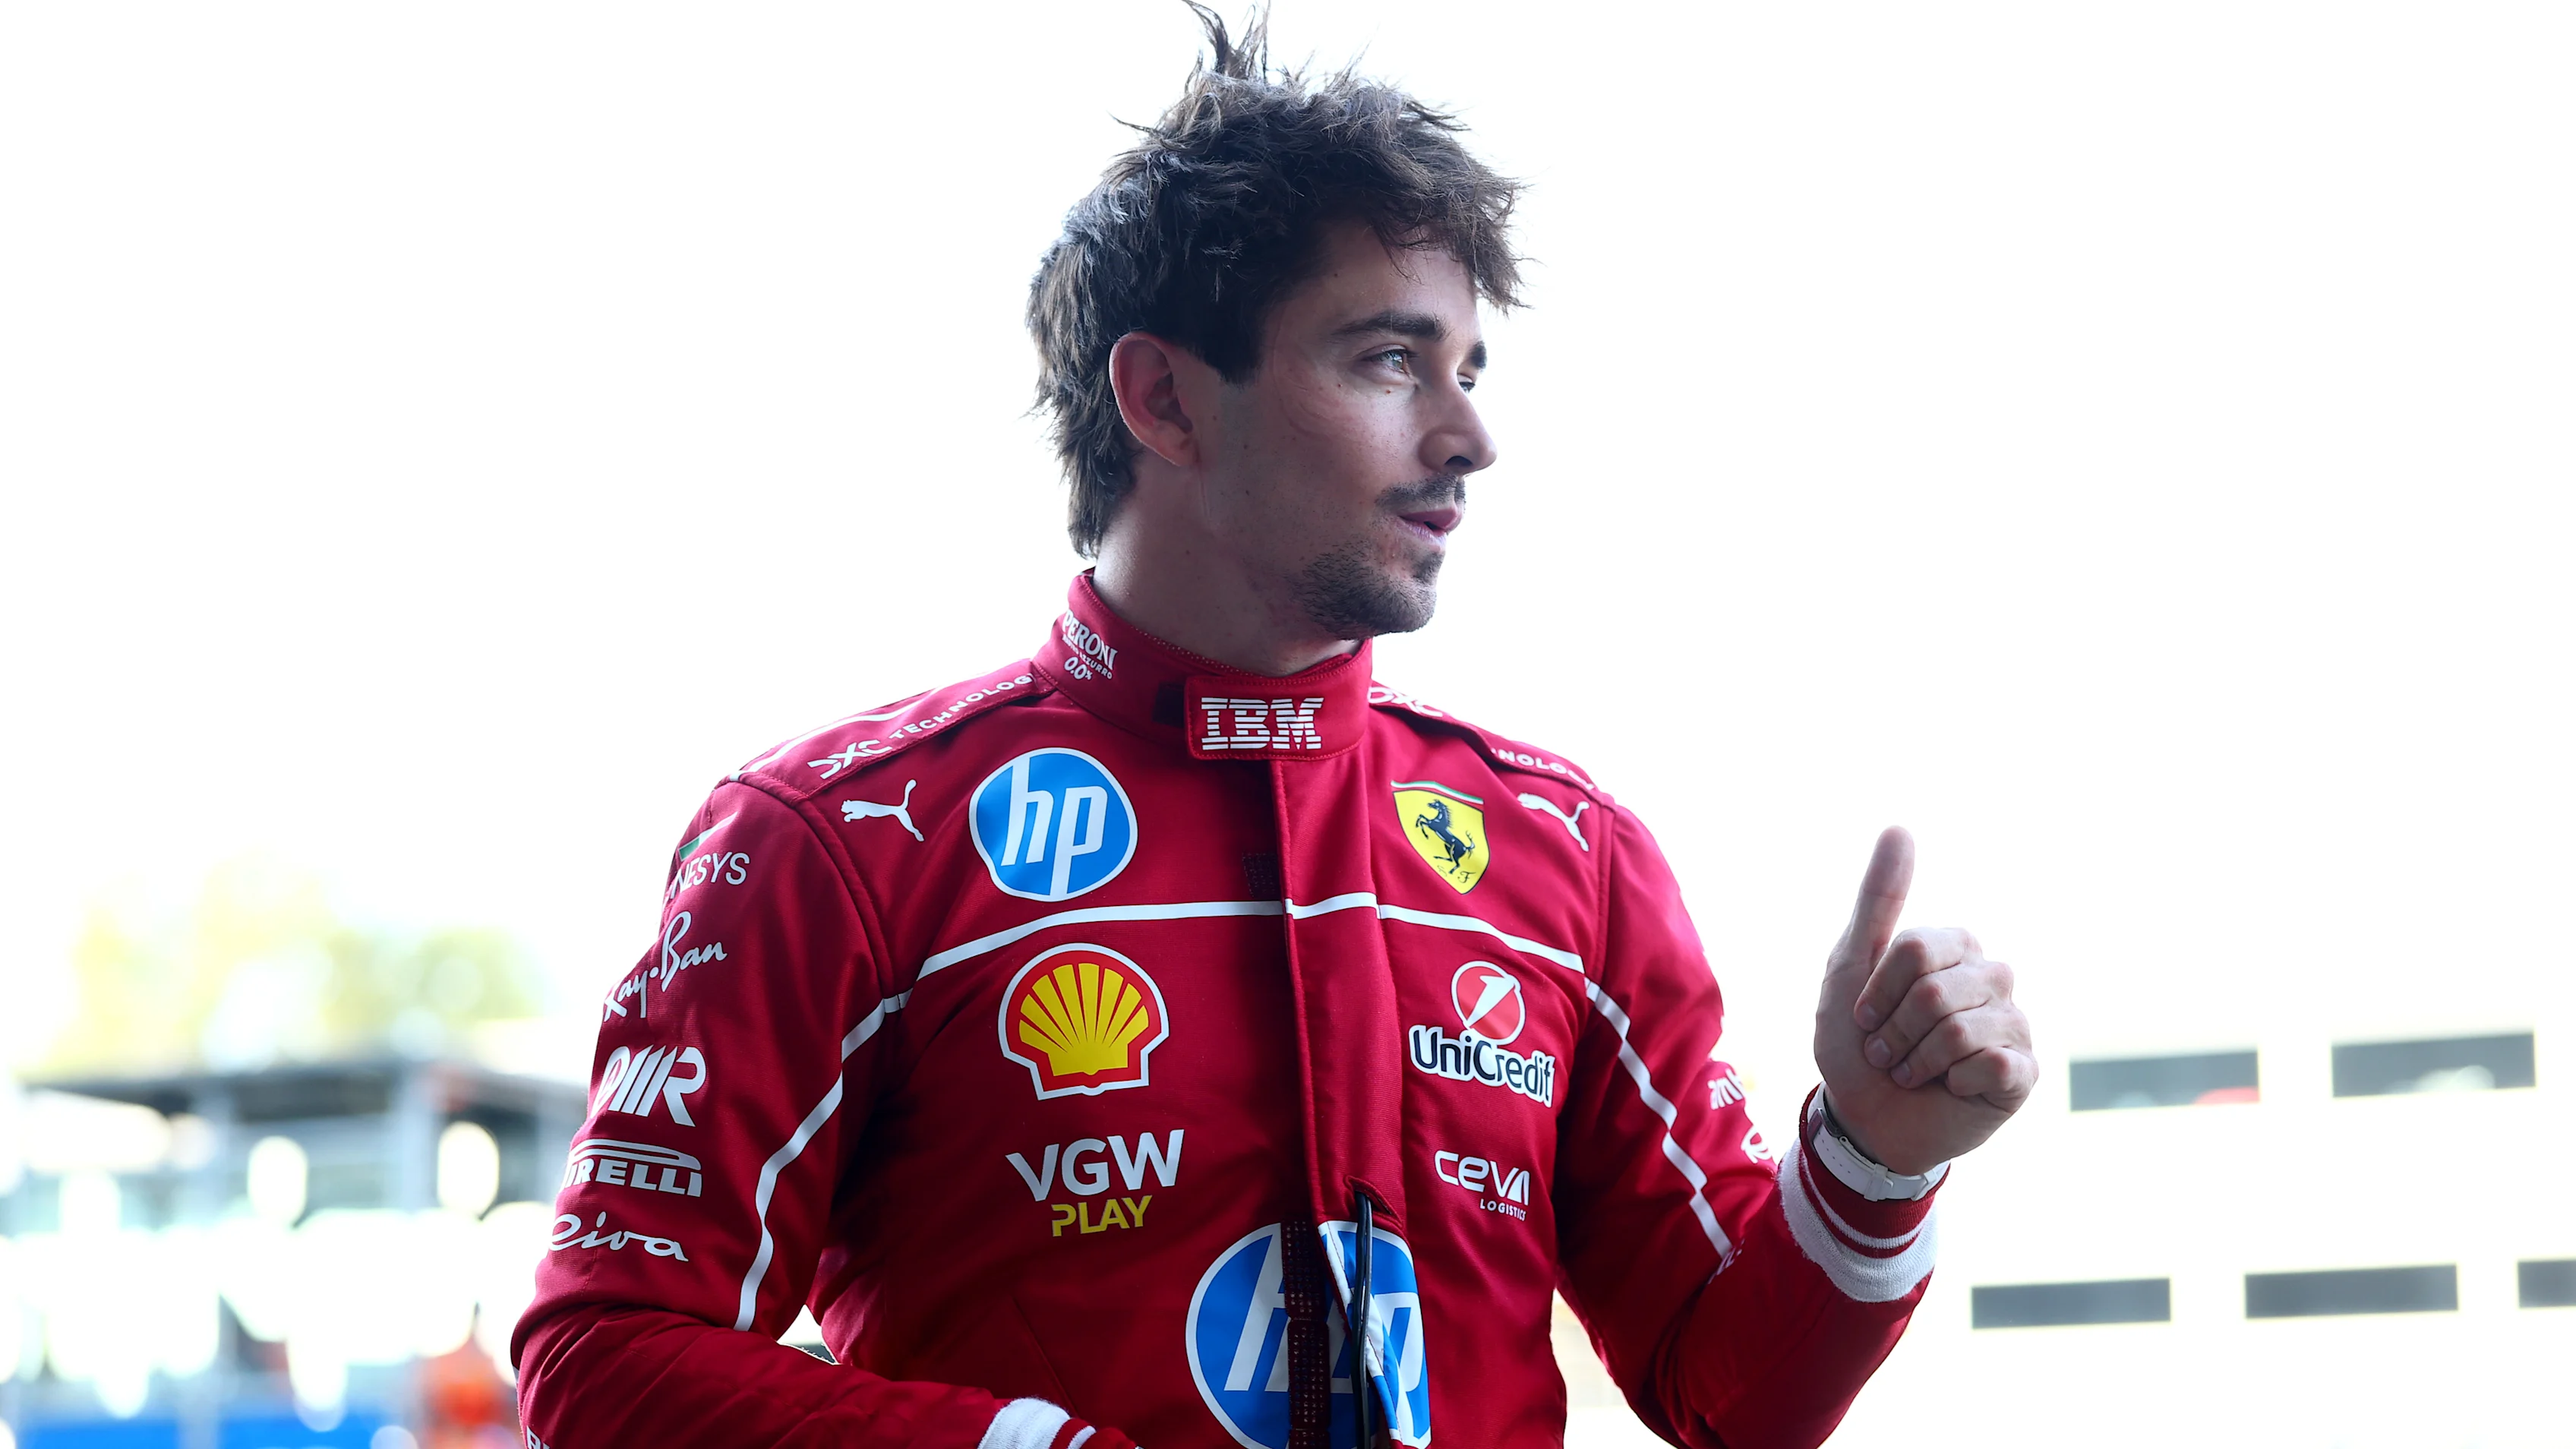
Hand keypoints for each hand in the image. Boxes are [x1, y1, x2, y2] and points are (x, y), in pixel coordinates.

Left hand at [1811, 827, 2034, 1174]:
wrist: (1863, 1119)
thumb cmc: (1856, 1042)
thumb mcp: (1851, 964)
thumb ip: (1878, 897)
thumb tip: (1899, 827)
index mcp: (1955, 946)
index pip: (1916, 950)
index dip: (1878, 991)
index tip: (1866, 1016)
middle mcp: (1992, 977)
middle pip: (1934, 992)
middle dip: (1893, 1032)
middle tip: (1888, 1051)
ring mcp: (2014, 1024)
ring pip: (1959, 1030)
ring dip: (1916, 1061)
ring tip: (1914, 1070)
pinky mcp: (2024, 1072)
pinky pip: (1992, 1065)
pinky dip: (1953, 1082)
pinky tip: (1952, 1087)